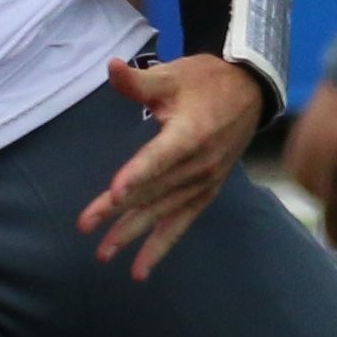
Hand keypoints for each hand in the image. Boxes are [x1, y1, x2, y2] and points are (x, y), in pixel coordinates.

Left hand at [79, 51, 264, 275]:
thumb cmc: (206, 81)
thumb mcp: (174, 74)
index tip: (114, 193)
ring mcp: (204, 182)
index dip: (137, 174)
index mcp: (191, 133)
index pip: (161, 157)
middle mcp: (200, 164)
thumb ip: (139, 80)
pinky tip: (139, 269)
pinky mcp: (206, 193)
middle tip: (85, 226)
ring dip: (133, 233)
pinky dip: (161, 247)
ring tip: (103, 254)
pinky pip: (181, 223)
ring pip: (163, 212)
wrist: (250, 93)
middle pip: (154, 190)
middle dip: (118, 211)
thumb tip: (110, 67)